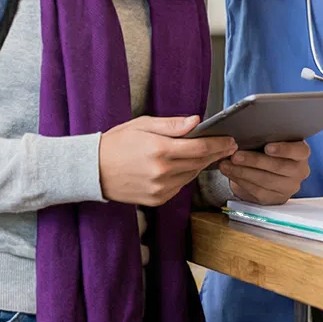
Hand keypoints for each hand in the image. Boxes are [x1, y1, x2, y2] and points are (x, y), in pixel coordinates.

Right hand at [98, 115, 236, 206]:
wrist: (92, 170)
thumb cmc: (116, 144)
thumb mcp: (142, 125)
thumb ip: (172, 124)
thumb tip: (195, 121)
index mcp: (159, 149)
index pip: (200, 148)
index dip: (219, 144)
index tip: (230, 140)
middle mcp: (162, 171)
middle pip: (200, 163)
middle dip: (216, 154)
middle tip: (227, 146)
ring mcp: (159, 188)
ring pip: (192, 175)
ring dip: (201, 165)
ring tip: (207, 154)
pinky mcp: (156, 199)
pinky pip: (180, 187)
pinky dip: (185, 176)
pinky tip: (183, 167)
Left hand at [218, 141, 311, 205]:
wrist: (269, 170)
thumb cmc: (270, 150)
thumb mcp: (273, 140)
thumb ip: (266, 138)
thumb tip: (246, 135)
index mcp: (302, 153)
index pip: (299, 151)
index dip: (284, 149)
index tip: (267, 147)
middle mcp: (300, 171)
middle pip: (279, 167)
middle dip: (254, 161)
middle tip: (236, 156)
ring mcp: (289, 187)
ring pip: (266, 181)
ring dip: (243, 172)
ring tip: (227, 165)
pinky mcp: (276, 198)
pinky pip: (258, 191)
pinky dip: (242, 182)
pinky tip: (231, 174)